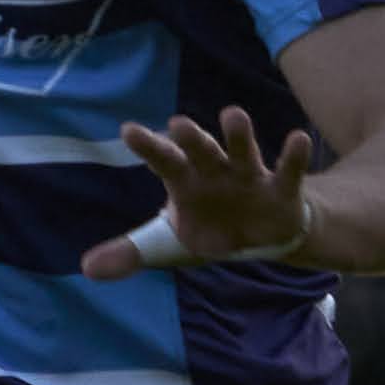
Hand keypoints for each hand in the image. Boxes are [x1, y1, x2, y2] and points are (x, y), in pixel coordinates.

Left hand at [79, 103, 314, 281]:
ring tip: (233, 114)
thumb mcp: (167, 244)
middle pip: (201, 150)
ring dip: (239, 134)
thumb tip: (87, 269)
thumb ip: (130, 251)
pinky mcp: (281, 188)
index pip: (163, 159)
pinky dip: (293, 155)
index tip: (129, 131)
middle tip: (179, 123)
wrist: (260, 236)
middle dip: (191, 138)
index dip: (147, 146)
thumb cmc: (208, 228)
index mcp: (184, 180)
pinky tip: (298, 138)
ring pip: (243, 150)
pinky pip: (288, 170)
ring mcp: (248, 175)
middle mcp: (215, 170)